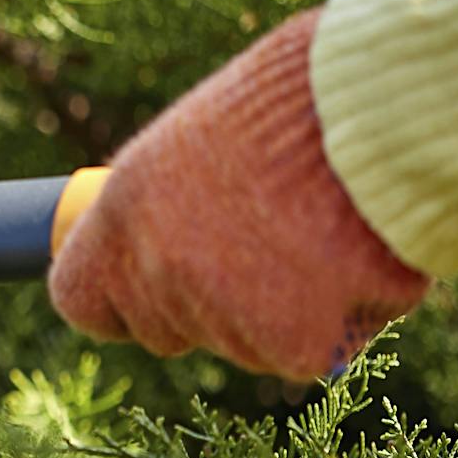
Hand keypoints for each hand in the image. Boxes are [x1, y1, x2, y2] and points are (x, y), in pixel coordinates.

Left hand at [49, 10, 429, 381]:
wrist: (377, 107)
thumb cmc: (296, 104)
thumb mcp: (197, 138)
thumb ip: (167, 204)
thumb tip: (157, 240)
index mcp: (122, 211)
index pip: (80, 301)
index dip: (116, 302)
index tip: (143, 289)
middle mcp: (156, 267)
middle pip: (165, 330)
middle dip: (206, 304)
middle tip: (262, 245)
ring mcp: (216, 309)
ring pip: (238, 345)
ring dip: (276, 310)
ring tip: (318, 233)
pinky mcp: (286, 340)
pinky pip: (304, 354)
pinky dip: (334, 322)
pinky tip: (350, 263)